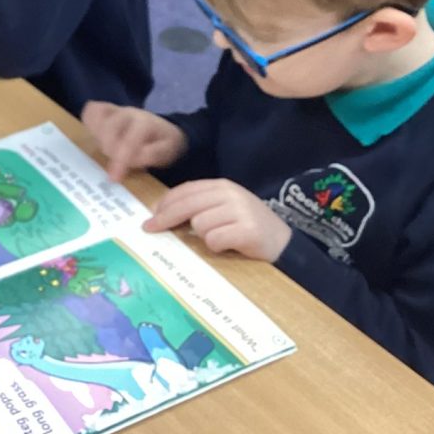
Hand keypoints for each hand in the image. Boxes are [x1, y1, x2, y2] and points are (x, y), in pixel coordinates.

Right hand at [82, 101, 185, 182]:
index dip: (120, 160)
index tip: (113, 178)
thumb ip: (153, 155)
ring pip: (96, 118)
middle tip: (115, 164)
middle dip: (109, 150)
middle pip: (108, 128)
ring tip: (106, 151)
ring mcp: (116, 109)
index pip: (129, 140)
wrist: (162, 129)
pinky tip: (94, 136)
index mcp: (145, 123)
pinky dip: (88, 123)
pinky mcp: (106, 110)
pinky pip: (90, 111)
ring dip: (96, 138)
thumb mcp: (167, 152)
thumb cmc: (163, 143)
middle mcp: (128, 113)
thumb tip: (134, 158)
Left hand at [144, 179, 291, 261]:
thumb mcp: (223, 209)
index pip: (185, 191)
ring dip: (203, 237)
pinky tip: (229, 246)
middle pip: (186, 205)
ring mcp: (240, 211)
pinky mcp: (247, 230)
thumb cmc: (247, 227)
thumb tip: (162, 215)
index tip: (150, 217)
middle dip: (165, 219)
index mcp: (222, 186)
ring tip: (220, 239)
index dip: (165, 204)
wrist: (283, 243)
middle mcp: (230, 194)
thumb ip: (199, 207)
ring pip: (199, 225)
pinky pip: (214, 240)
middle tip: (150, 230)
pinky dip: (216, 247)